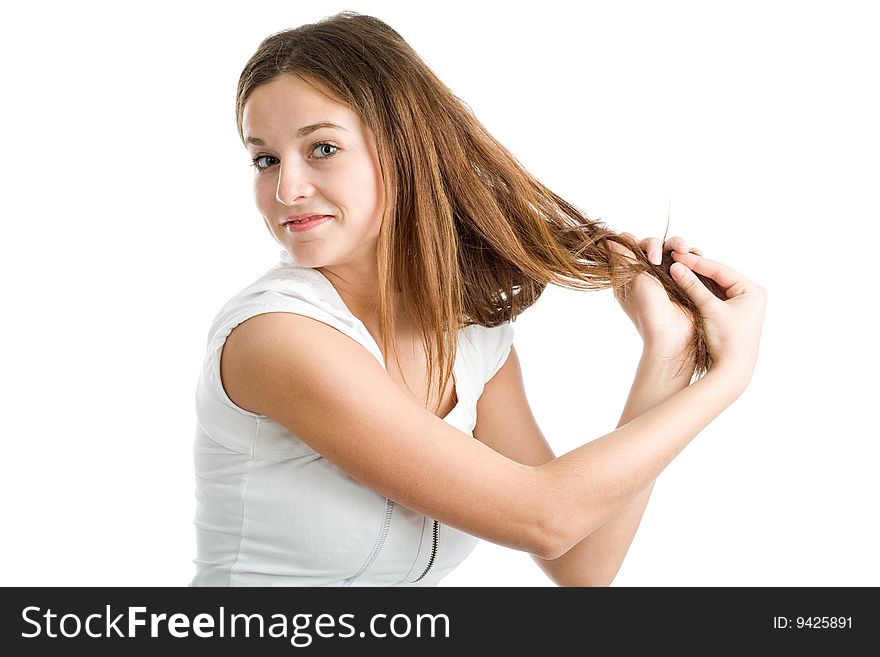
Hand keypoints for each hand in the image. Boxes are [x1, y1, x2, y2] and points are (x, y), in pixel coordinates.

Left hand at [611, 233, 703, 357]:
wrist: (672, 335)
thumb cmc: (648, 311)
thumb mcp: (634, 281)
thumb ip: (624, 258)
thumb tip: (608, 241)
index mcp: (628, 275)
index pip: (629, 248)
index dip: (632, 242)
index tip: (634, 243)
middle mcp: (647, 274)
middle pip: (651, 245)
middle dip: (656, 244)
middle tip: (657, 258)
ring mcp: (666, 276)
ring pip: (671, 250)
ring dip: (677, 245)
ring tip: (684, 249)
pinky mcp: (685, 279)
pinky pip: (688, 261)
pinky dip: (693, 254)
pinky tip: (696, 253)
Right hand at [669, 251, 766, 387]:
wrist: (732, 370)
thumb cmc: (726, 340)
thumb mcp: (709, 309)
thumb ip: (692, 286)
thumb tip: (675, 267)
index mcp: (752, 290)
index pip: (720, 270)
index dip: (697, 263)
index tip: (677, 256)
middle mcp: (749, 296)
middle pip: (718, 277)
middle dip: (696, 270)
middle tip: (675, 261)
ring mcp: (741, 306)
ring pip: (714, 287)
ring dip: (696, 281)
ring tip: (677, 271)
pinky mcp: (731, 315)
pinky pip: (713, 298)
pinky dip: (699, 292)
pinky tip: (684, 286)